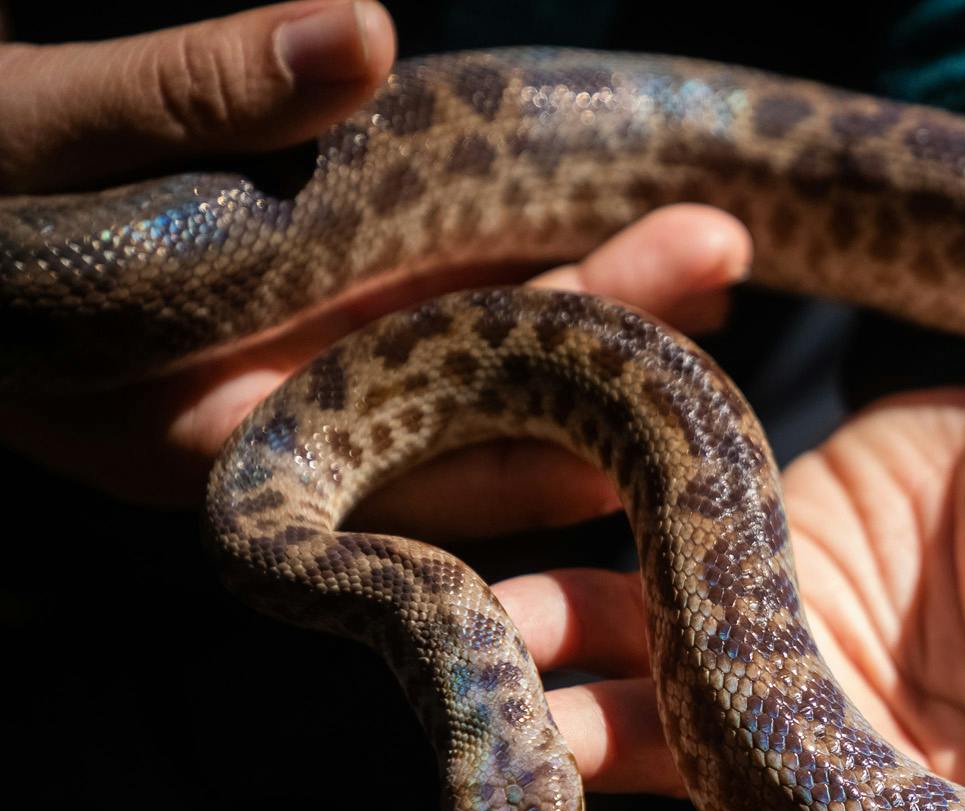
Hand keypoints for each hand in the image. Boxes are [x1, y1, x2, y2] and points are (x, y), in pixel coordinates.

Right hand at [0, 2, 750, 535]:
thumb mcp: (47, 128)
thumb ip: (195, 94)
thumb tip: (361, 35)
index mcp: (207, 436)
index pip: (416, 441)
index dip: (548, 382)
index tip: (667, 307)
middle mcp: (280, 436)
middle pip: (474, 419)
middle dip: (603, 343)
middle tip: (723, 251)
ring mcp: (303, 387)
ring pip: (473, 380)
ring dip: (591, 320)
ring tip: (712, 249)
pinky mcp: (315, 334)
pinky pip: (439, 327)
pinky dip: (527, 288)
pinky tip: (623, 242)